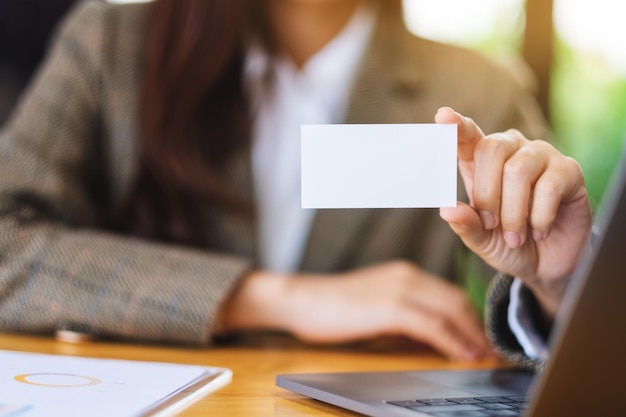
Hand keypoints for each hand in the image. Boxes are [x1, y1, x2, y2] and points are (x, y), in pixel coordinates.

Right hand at [221, 261, 493, 360]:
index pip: (450, 294)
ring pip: (451, 310)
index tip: (481, 339)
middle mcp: (408, 275)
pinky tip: (462, 354)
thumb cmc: (334, 307)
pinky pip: (433, 325)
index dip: (470, 318)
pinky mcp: (391, 306)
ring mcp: (400, 288)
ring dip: (471, 335)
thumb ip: (404, 317)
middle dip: (477, 327)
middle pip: (457, 300)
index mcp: (405, 273)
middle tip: (489, 350)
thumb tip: (431, 339)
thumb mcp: (376, 307)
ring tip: (482, 355)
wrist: (303, 300)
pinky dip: (453, 341)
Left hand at [435, 107, 592, 318]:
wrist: (547, 263)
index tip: (443, 116)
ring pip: (519, 170)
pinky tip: (540, 231)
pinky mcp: (568, 170)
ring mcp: (541, 156)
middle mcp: (511, 150)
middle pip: (492, 149)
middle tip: (491, 225)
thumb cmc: (507, 243)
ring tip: (515, 237)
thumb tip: (447, 209)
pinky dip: (539, 217)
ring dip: (513, 212)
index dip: (456, 126)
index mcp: (481, 162)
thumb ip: (466, 225)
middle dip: (487, 194)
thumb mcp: (481, 240)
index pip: (467, 136)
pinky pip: (549, 186)